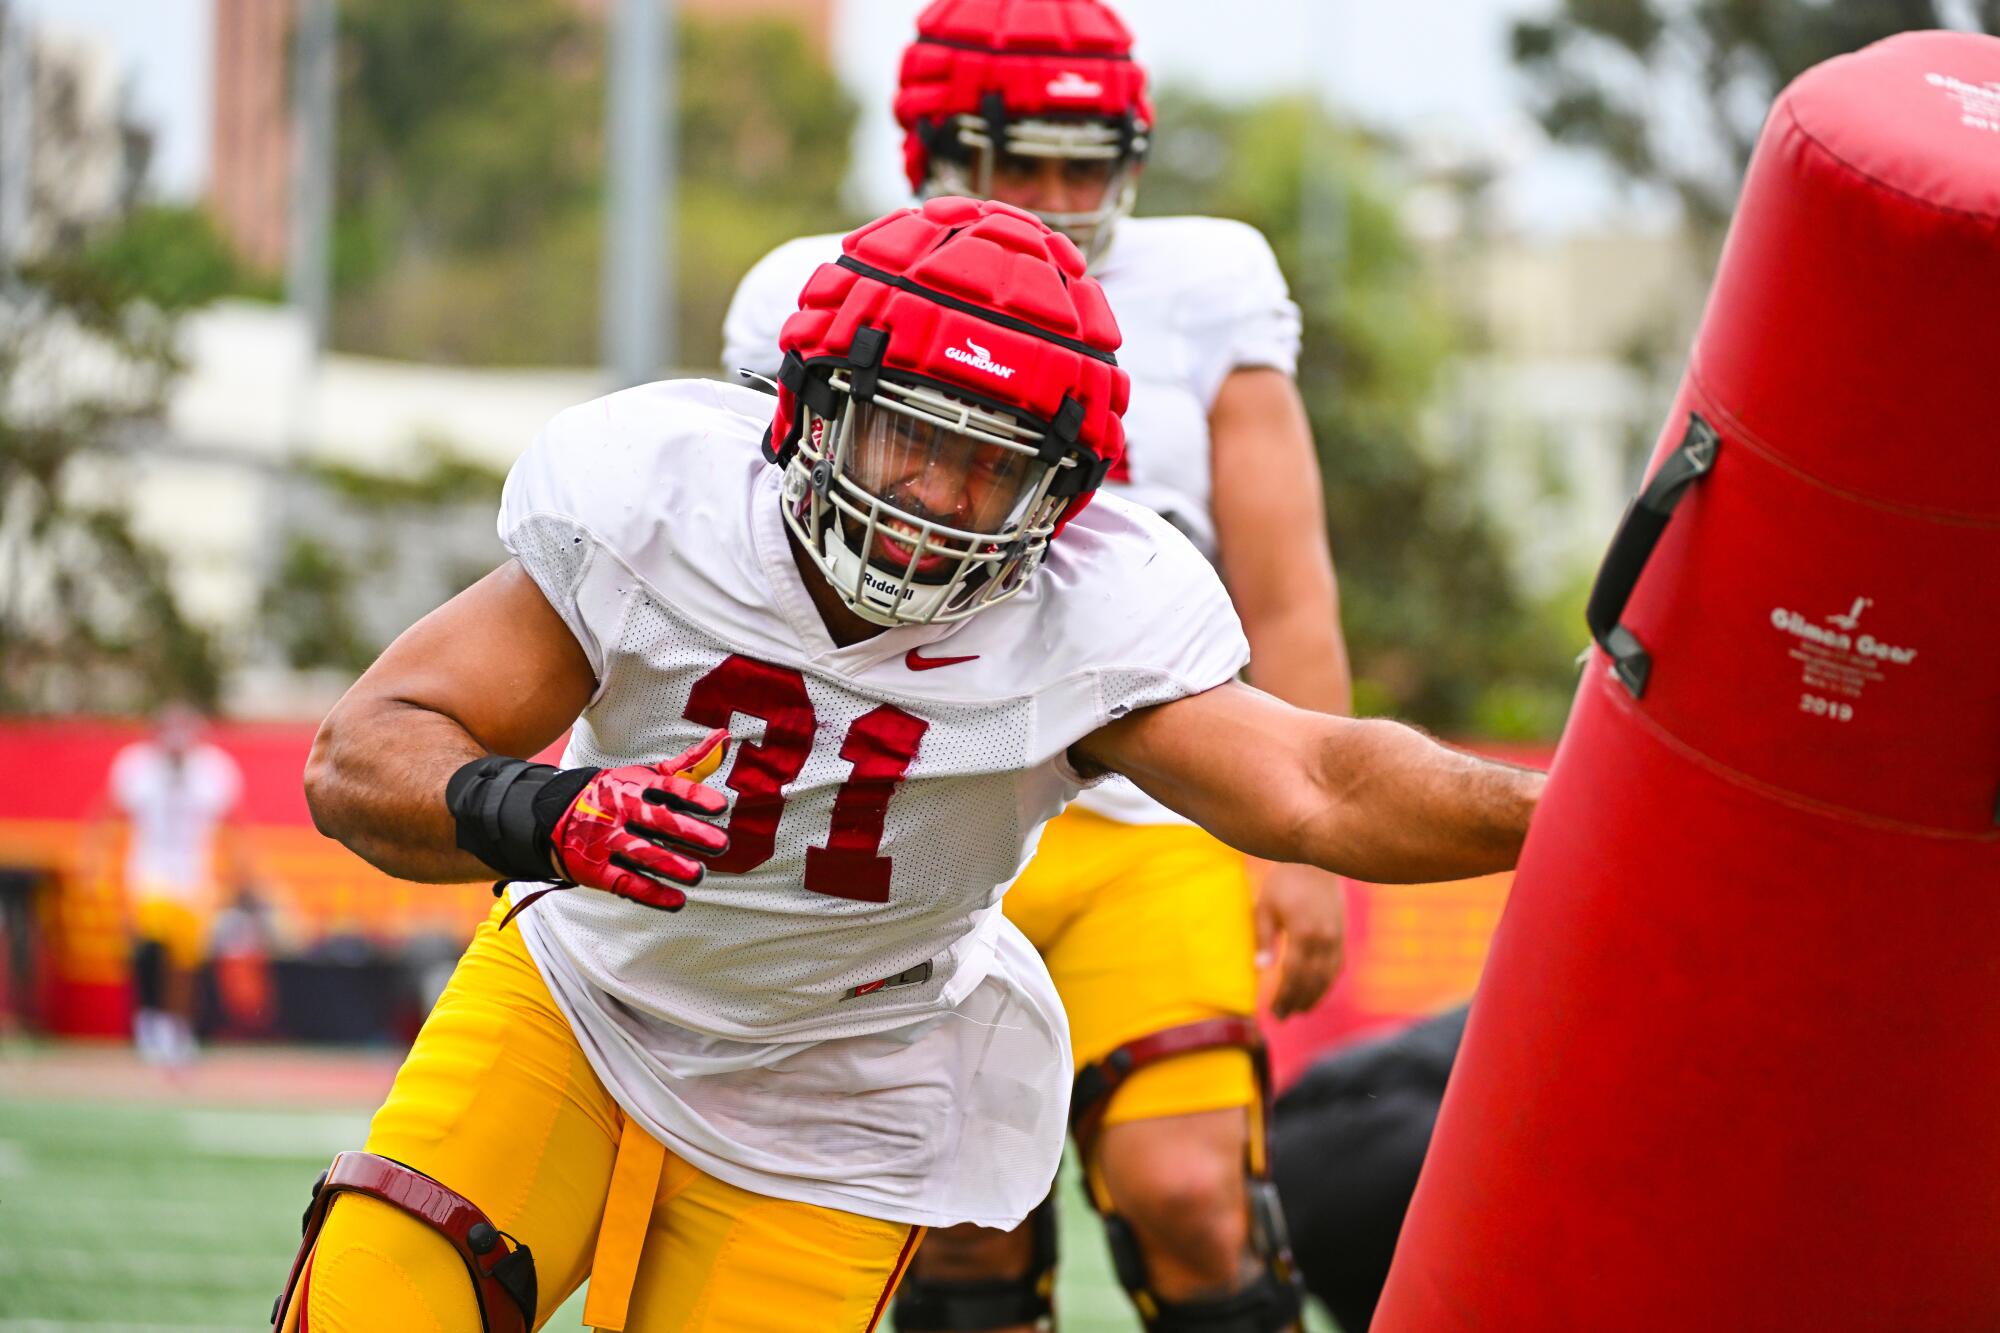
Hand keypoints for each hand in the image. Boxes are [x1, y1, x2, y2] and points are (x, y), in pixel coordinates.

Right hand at [549, 730, 731, 909]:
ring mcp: (608, 841)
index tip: (721, 806)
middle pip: (658, 821)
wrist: (558, 816)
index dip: (694, 797)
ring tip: (698, 875)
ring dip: (670, 865)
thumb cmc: (618, 795)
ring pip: (642, 854)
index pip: (668, 789)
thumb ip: (689, 765)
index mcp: (636, 786)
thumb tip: (724, 738)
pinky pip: (627, 883)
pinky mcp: (599, 870)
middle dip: (690, 832)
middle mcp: (622, 812)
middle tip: (721, 844)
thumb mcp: (649, 776)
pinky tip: (677, 902)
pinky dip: (652, 894)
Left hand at [1254, 860, 1346, 1018]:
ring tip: (1299, 1010)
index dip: (1284, 997)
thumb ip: (1264, 939)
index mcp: (1303, 934)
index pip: (1293, 976)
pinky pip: (1337, 965)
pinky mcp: (1342, 933)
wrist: (1315, 860)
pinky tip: (1317, 990)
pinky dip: (1328, 982)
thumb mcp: (1266, 908)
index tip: (1273, 1011)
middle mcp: (1324, 940)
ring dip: (1314, 997)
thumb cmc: (1284, 881)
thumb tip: (1260, 969)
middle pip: (1312, 982)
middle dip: (1297, 1002)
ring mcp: (1337, 937)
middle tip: (1281, 1017)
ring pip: (1328, 977)